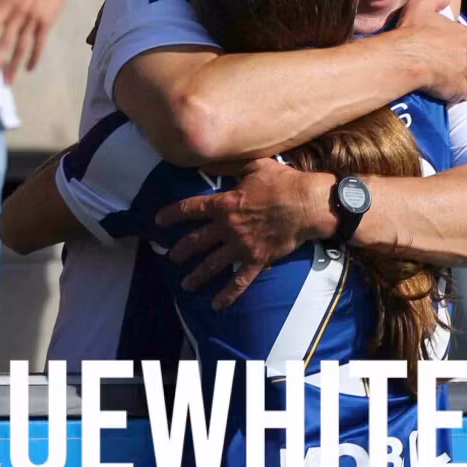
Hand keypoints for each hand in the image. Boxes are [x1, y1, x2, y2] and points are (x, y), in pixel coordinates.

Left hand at [0, 0, 74, 82]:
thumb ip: (0, 6)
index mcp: (5, 4)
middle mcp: (16, 14)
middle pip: (5, 41)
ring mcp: (32, 20)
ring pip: (21, 47)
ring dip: (14, 65)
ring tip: (8, 80)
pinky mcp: (45, 23)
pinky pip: (38, 44)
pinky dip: (34, 57)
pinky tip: (29, 69)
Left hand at [154, 158, 335, 307]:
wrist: (307, 205)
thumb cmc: (283, 183)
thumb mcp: (254, 166)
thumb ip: (229, 166)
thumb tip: (207, 161)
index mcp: (225, 204)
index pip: (190, 209)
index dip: (172, 214)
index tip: (159, 221)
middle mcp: (228, 227)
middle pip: (197, 241)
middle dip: (181, 250)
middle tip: (172, 257)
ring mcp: (241, 246)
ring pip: (212, 264)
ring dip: (197, 276)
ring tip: (186, 285)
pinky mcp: (257, 260)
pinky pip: (239, 281)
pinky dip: (227, 294)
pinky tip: (216, 305)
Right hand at [391, 0, 466, 103]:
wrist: (407, 58)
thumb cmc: (413, 32)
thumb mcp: (421, 3)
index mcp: (465, 33)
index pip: (461, 44)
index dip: (448, 50)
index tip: (436, 55)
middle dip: (455, 66)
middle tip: (436, 70)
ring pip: (466, 78)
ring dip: (455, 81)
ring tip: (436, 83)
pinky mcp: (466, 90)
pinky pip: (462, 95)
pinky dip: (453, 95)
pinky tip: (439, 92)